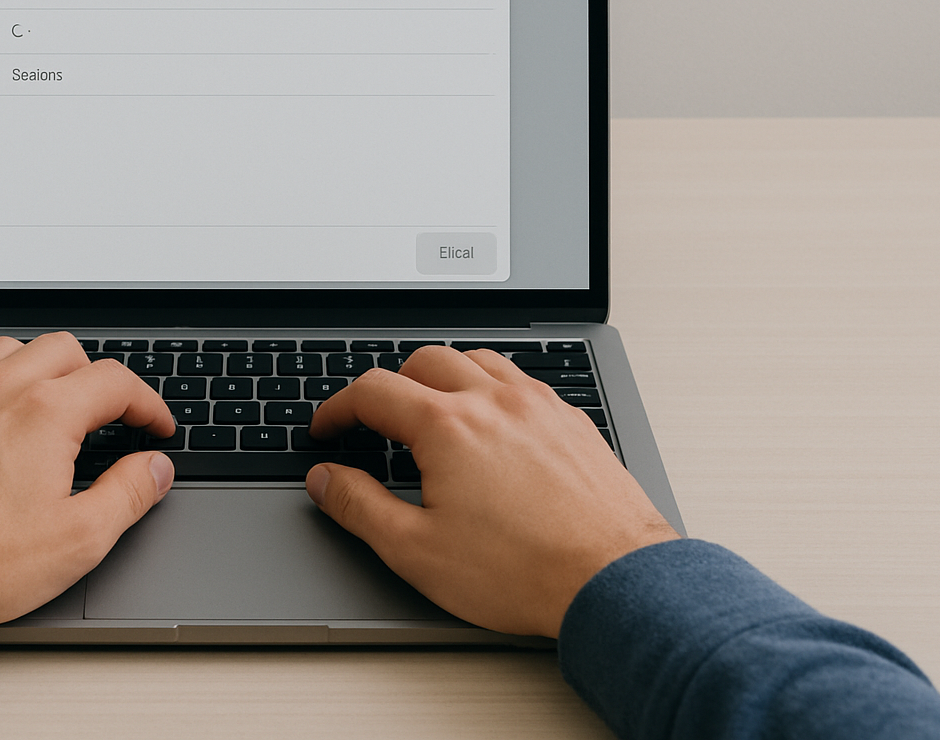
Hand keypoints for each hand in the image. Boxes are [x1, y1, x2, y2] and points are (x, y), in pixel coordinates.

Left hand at [0, 332, 175, 625]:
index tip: (155, 427)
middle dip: (97, 377)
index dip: (147, 403)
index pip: (115, 382)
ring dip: (40, 367)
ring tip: (51, 405)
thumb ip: (128, 494)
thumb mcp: (78, 540)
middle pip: (64, 349)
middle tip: (110, 416)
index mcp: (44, 413)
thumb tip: (155, 469)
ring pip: (9, 349)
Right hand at [305, 346, 679, 636]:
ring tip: (432, 412)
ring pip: (477, 360)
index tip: (329, 428)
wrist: (613, 580)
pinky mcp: (571, 421)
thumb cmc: (522, 571)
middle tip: (376, 422)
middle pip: (424, 362)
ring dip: (444, 376)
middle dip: (390, 386)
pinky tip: (493, 423)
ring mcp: (538, 406)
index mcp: (446, 426)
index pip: (373, 392)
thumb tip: (326, 480)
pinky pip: (522, 380)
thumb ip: (360, 507)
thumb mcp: (416, 551)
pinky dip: (492, 388)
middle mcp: (493, 401)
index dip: (338, 408)